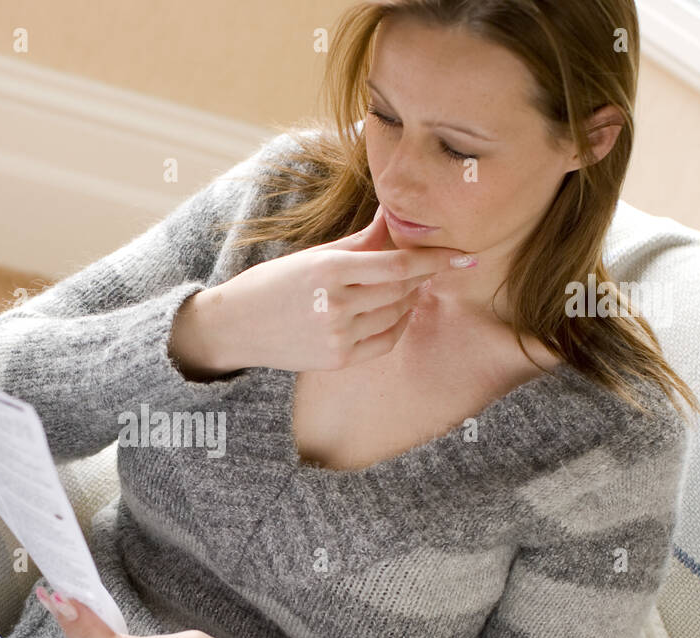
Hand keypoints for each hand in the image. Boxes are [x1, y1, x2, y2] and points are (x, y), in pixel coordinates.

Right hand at [193, 205, 477, 372]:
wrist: (236, 326)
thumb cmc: (276, 283)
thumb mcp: (315, 255)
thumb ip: (361, 240)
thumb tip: (395, 215)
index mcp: (329, 270)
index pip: (398, 264)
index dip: (435, 259)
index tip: (463, 255)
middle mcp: (335, 305)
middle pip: (402, 290)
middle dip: (421, 276)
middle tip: (431, 265)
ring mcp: (338, 336)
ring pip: (396, 314)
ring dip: (408, 299)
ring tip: (405, 286)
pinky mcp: (338, 359)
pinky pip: (385, 341)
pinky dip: (397, 324)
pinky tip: (394, 311)